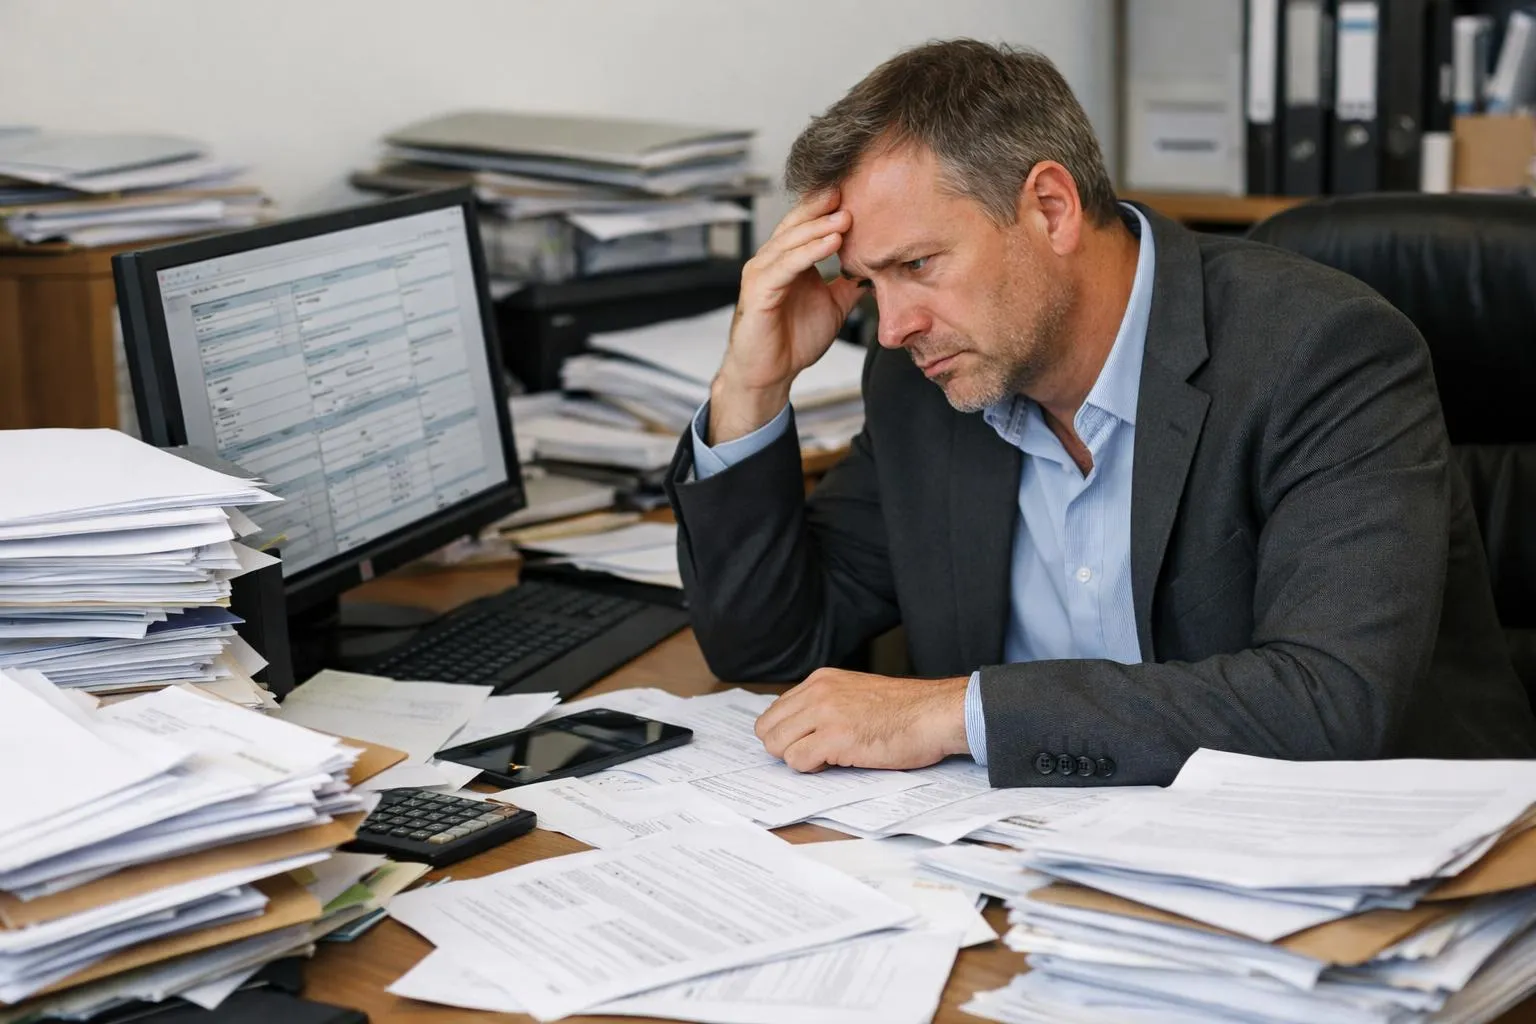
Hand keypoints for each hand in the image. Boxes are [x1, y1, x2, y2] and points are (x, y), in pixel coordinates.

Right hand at [709, 190, 863, 443]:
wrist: (770, 374)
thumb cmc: (794, 341)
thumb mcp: (834, 305)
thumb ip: (849, 284)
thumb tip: (877, 269)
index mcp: (788, 260)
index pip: (807, 223)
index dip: (828, 208)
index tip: (857, 192)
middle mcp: (771, 261)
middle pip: (796, 223)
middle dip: (823, 206)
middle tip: (851, 190)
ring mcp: (762, 273)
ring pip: (791, 241)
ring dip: (819, 227)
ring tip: (846, 217)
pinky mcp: (758, 292)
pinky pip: (785, 266)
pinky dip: (809, 253)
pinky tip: (832, 242)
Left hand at [753, 668, 970, 771]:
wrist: (934, 714)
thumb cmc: (905, 710)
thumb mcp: (856, 693)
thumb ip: (827, 703)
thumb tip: (800, 729)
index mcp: (822, 680)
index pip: (776, 710)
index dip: (787, 733)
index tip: (804, 743)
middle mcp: (818, 692)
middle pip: (768, 728)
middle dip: (785, 747)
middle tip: (813, 755)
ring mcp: (825, 714)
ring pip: (776, 745)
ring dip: (797, 759)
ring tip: (827, 758)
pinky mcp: (835, 738)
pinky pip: (797, 761)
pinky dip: (811, 768)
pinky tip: (836, 762)